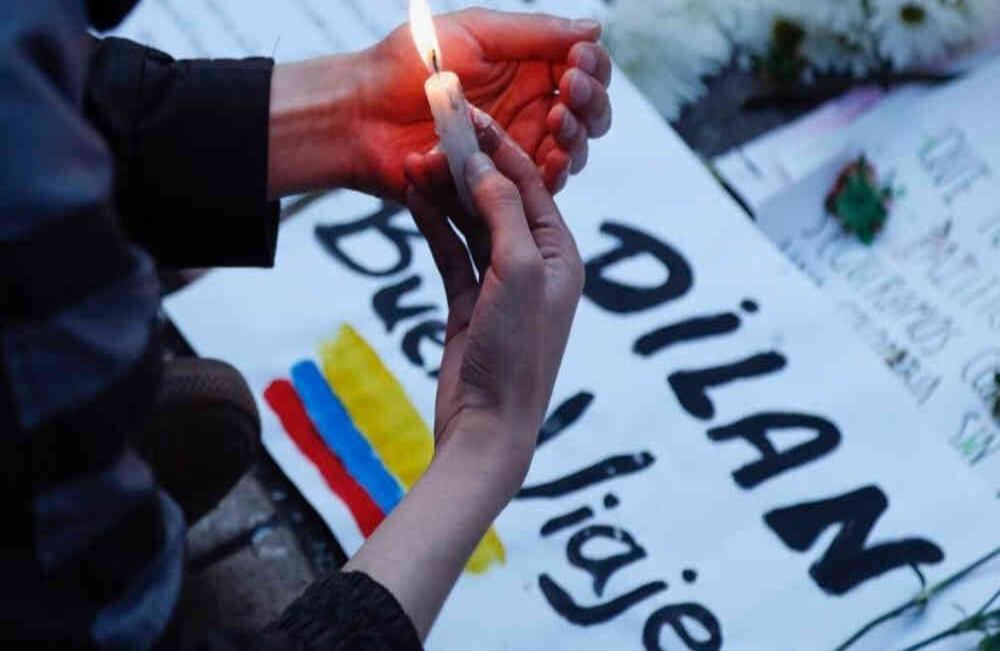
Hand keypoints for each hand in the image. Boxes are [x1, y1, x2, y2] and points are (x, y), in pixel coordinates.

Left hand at [267, 9, 611, 200]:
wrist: (360, 114)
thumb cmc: (405, 66)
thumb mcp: (475, 33)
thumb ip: (534, 32)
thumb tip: (594, 29)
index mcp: (526, 68)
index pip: (583, 69)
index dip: (592, 66)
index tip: (578, 61)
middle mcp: (528, 109)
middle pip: (588, 113)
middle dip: (590, 102)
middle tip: (569, 91)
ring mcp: (515, 149)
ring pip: (572, 151)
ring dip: (574, 135)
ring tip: (556, 121)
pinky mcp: (499, 183)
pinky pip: (540, 186)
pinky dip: (555, 173)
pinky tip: (552, 159)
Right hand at [343, 116, 583, 639]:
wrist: (488, 429)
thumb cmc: (515, 356)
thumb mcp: (518, 272)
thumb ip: (500, 211)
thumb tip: (480, 161)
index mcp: (561, 254)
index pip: (528, 184)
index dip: (495, 147)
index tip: (463, 114)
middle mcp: (535, 264)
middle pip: (497, 198)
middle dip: (464, 167)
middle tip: (428, 135)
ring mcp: (501, 284)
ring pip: (470, 222)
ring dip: (444, 193)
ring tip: (412, 162)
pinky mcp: (469, 303)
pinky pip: (451, 252)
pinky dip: (433, 225)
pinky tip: (412, 197)